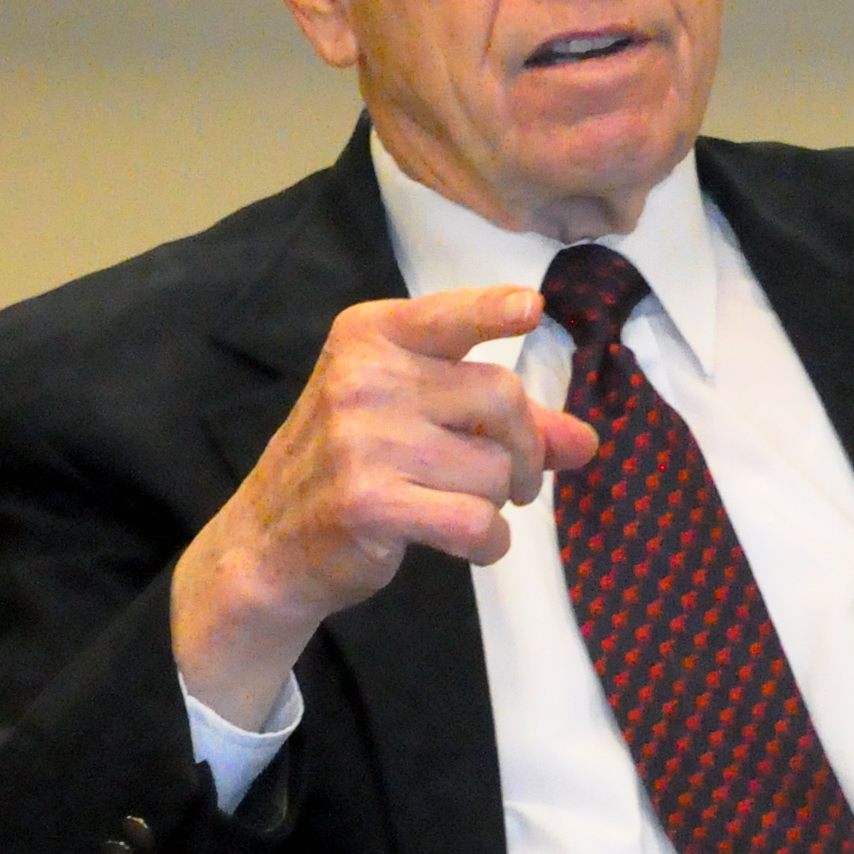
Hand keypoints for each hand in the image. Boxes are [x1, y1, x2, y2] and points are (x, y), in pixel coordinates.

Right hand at [171, 283, 596, 725]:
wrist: (268, 543)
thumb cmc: (348, 470)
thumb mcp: (409, 420)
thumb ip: (495, 421)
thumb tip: (585, 442)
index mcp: (370, 338)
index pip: (448, 317)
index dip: (494, 310)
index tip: (532, 308)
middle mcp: (365, 379)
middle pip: (501, 396)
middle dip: (526, 448)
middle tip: (517, 481)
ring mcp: (365, 441)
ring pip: (493, 468)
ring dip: (498, 502)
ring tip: (467, 509)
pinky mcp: (373, 503)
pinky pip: (476, 522)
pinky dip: (491, 543)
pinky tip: (473, 545)